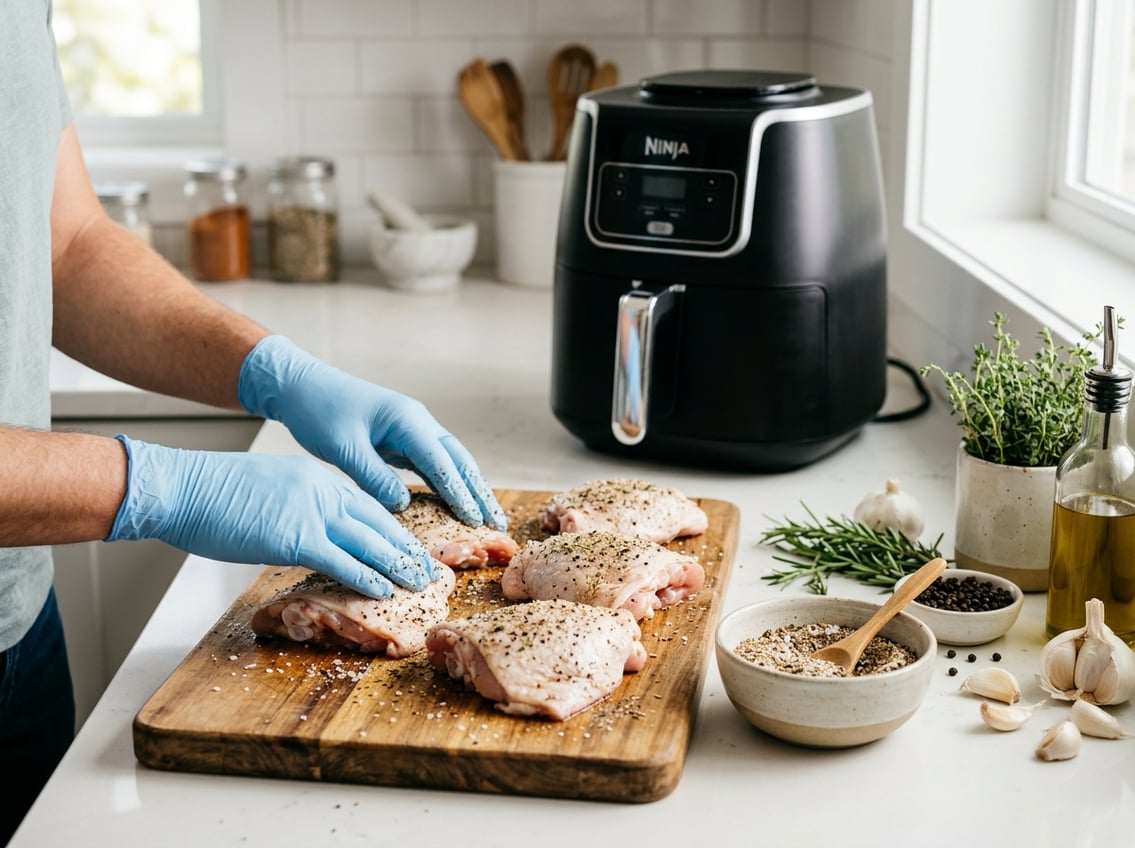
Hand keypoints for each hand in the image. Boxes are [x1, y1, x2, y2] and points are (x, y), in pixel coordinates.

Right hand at [106, 436, 439, 598]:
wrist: (183, 487)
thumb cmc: (213, 493)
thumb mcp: (270, 491)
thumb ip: (297, 509)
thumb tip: (308, 536)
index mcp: (317, 479)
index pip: (365, 506)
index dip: (391, 528)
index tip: (409, 544)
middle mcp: (323, 491)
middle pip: (377, 522)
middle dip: (406, 547)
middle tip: (430, 567)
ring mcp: (312, 512)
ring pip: (369, 540)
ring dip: (399, 564)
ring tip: (420, 582)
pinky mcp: (296, 537)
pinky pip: (342, 560)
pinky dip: (367, 576)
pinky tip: (384, 589)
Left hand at [237, 335, 506, 529]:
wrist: (302, 386)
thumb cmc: (319, 412)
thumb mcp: (344, 448)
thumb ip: (374, 477)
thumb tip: (402, 505)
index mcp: (406, 420)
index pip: (441, 462)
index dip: (459, 493)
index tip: (476, 521)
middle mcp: (417, 422)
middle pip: (458, 459)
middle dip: (479, 491)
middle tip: (497, 521)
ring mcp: (412, 428)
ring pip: (450, 460)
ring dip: (469, 487)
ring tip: (487, 515)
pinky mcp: (401, 437)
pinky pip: (432, 462)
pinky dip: (448, 482)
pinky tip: (456, 501)